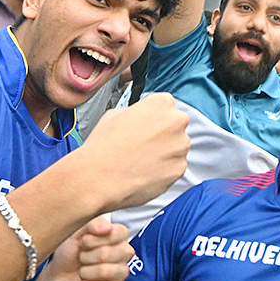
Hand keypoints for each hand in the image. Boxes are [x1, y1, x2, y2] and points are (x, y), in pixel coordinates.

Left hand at [38, 218, 132, 280]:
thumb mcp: (75, 233)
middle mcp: (124, 253)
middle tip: (80, 259)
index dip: (95, 239)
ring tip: (81, 272)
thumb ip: (92, 224)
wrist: (56, 279)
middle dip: (86, 257)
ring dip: (85, 273)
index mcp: (118, 236)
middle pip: (108, 253)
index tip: (83, 242)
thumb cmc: (68, 254)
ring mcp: (121, 273)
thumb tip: (107, 227)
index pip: (120, 233)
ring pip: (105, 272)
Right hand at [72, 93, 188, 211]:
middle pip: (175, 126)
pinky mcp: (180, 168)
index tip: (143, 127)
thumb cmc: (104, 145)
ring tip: (141, 160)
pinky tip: (144, 172)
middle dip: (163, 135)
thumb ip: (138, 112)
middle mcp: (177, 121)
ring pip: (176, 148)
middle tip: (142, 145)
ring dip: (164, 153)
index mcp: (162, 103)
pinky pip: (174, 167)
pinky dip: (163, 170)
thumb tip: (143, 117)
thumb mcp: (116, 114)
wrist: (99, 177)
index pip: (165, 107)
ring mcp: (180, 146)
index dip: (152, 119)